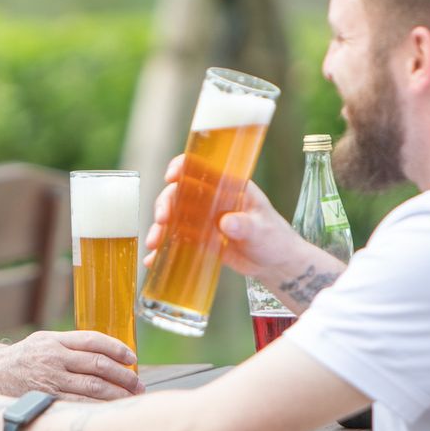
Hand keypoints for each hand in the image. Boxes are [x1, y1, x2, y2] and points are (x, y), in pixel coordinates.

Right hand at [0, 330, 140, 399]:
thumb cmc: (22, 359)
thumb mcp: (42, 342)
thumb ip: (69, 345)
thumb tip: (107, 354)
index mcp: (54, 340)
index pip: (93, 340)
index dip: (117, 349)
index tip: (132, 358)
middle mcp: (53, 357)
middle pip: (98, 365)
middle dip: (123, 375)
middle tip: (138, 384)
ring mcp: (50, 380)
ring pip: (93, 387)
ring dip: (117, 393)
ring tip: (131, 398)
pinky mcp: (46, 399)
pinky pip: (79, 404)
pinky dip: (98, 407)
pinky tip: (110, 410)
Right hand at [144, 155, 309, 289]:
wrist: (275, 264)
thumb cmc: (274, 238)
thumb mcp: (263, 230)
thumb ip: (246, 225)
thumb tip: (226, 223)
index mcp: (229, 185)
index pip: (202, 167)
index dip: (183, 166)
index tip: (171, 176)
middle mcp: (212, 198)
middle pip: (180, 192)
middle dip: (166, 203)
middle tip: (163, 220)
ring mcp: (204, 218)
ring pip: (174, 215)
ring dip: (161, 227)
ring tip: (154, 244)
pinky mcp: (199, 238)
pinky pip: (177, 238)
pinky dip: (165, 247)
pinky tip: (155, 259)